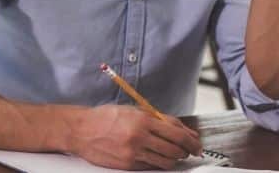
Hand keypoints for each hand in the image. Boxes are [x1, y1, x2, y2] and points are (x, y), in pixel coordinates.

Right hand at [69, 105, 201, 169]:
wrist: (81, 130)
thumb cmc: (107, 117)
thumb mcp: (134, 111)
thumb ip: (158, 119)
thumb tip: (182, 129)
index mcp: (143, 120)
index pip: (177, 133)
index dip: (191, 140)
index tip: (197, 143)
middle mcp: (139, 137)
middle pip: (174, 149)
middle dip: (186, 151)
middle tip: (190, 151)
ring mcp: (133, 153)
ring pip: (165, 162)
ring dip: (174, 159)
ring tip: (174, 155)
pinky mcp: (127, 165)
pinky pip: (150, 167)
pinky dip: (158, 164)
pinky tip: (158, 158)